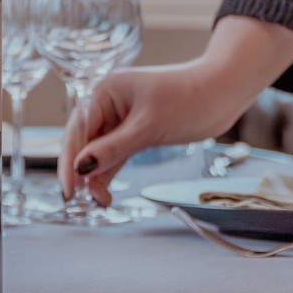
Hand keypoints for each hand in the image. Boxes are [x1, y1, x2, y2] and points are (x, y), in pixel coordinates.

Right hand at [58, 16, 292, 206]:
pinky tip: (104, 191)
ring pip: (99, 151)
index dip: (70, 160)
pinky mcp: (136, 131)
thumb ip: (112, 149)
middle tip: (75, 198)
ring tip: (99, 201)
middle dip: (80, 169)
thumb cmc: (189, 99)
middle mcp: (109, 103)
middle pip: (84, 140)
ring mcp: (122, 118)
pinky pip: (115, 154)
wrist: (223, 92)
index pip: (79, 129)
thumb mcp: (148, 127)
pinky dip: (110, 171)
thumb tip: (81, 167)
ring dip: (96, 175)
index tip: (69, 187)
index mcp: (105, 91)